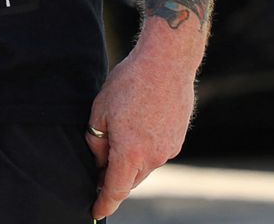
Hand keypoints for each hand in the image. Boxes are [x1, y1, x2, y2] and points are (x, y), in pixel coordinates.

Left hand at [86, 30, 198, 218]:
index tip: (96, 213)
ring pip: (144, 166)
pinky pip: (156, 153)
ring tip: (117, 136)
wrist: (167, 64)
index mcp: (130, 153)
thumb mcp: (100, 110)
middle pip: (130, 179)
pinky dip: (143, 149)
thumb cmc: (129, 83)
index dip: (104, 203)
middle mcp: (153, 157)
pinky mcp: (178, 140)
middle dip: (114, 179)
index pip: (115, 189)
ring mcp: (169, 149)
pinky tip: (136, 128)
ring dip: (129, 161)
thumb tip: (99, 161)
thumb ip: (97, 141)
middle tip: (97, 171)